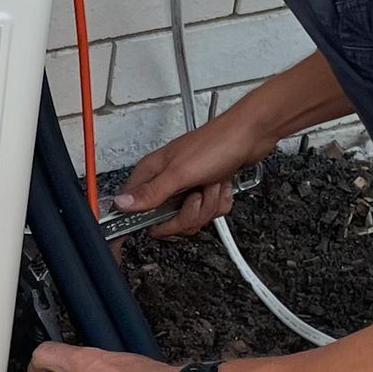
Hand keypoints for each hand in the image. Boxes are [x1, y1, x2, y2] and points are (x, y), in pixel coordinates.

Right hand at [112, 108, 270, 237]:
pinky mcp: (205, 189)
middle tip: (196, 197)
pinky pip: (209, 212)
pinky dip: (219, 201)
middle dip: (189, 214)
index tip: (141, 235)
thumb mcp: (180, 172)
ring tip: (211, 184)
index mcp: (152, 173)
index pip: (132, 207)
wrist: (250, 136)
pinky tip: (221, 184)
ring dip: (208, 205)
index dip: (137, 223)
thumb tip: (122, 205)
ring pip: (191, 218)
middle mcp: (167, 180)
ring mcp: (187, 186)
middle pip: (166, 220)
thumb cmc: (217, 144)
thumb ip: (151, 192)